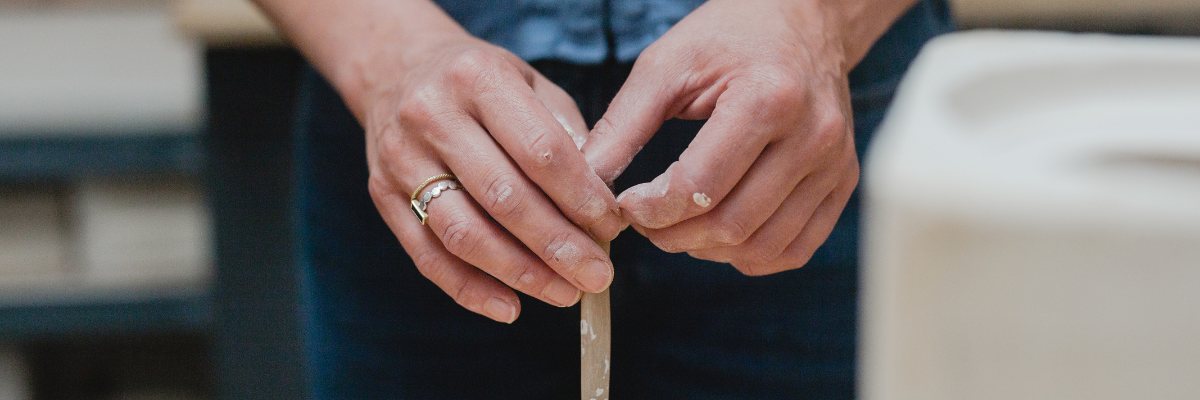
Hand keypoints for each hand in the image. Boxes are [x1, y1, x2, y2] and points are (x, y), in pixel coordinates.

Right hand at [258, 0, 624, 323]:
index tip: (612, 228)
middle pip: (503, 197)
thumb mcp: (529, 82)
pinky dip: (470, 289)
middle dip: (558, 246)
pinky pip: (427, 255)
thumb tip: (601, 206)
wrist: (395, 68)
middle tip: (598, 276)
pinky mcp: (382, 195)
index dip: (581, 197)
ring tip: (563, 293)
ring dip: (520, 273)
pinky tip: (509, 306)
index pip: (541, 151)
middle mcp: (432, 115)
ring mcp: (401, 158)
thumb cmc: (479, 82)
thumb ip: (566, 135)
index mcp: (478, 78)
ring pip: (464, 233)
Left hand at [583, 0, 909, 274]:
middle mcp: (812, 136)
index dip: (652, 210)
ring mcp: (834, 164)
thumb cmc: (728, 37)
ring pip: (762, 247)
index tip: (626, 205)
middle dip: (674, 236)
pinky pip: (794, 249)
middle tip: (646, 224)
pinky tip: (720, 234)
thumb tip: (585, 181)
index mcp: (768, 98)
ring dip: (708, 251)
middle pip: (732, 224)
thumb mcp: (666, 65)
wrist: (802, 21)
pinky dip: (749, 255)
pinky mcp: (843, 183)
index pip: (699, 186)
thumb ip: (623, 124)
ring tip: (678, 227)